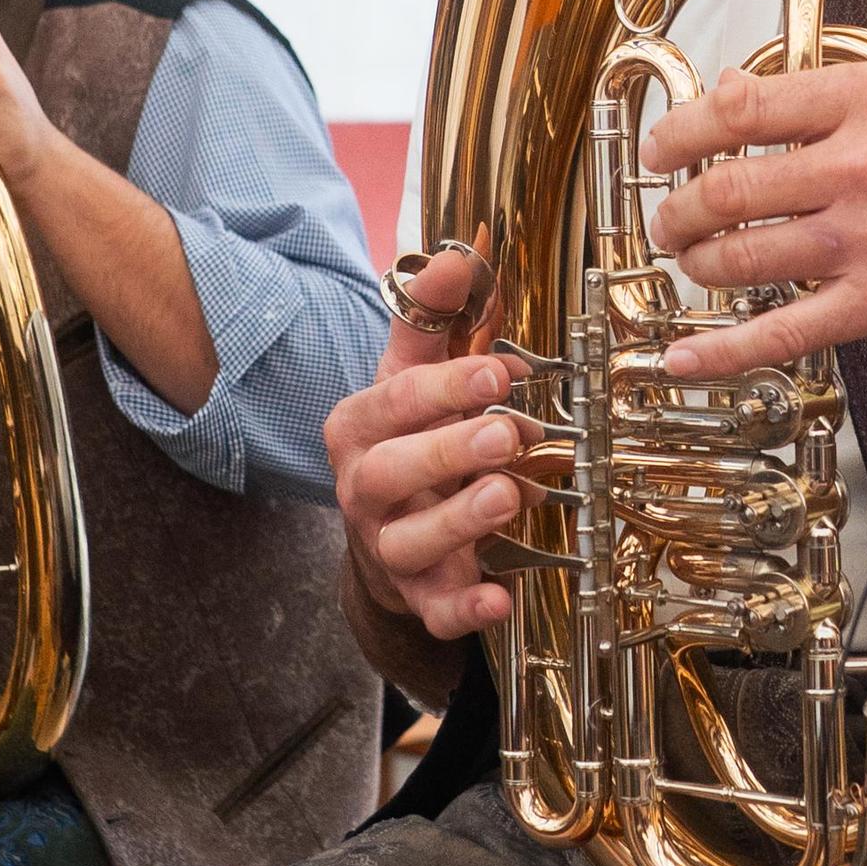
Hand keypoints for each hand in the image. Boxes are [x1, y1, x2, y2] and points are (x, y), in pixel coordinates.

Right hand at [324, 242, 537, 643]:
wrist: (391, 534)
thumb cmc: (410, 441)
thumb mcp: (411, 377)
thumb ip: (432, 319)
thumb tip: (459, 254)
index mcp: (358, 429)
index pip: (393, 401)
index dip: (445, 386)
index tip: (500, 370)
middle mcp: (363, 490)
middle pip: (390, 473)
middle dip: (447, 452)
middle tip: (507, 434)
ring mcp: (387, 547)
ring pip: (408, 543)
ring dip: (459, 522)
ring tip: (508, 496)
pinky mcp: (417, 596)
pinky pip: (434, 611)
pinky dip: (465, 610)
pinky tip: (500, 598)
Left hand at [641, 59, 866, 375]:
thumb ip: (820, 97)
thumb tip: (728, 90)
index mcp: (866, 102)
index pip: (740, 111)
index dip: (680, 132)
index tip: (659, 149)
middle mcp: (859, 166)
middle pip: (726, 188)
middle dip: (677, 211)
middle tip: (669, 219)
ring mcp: (864, 239)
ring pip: (740, 256)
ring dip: (696, 264)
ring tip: (691, 261)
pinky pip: (778, 333)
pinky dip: (720, 352)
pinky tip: (682, 358)